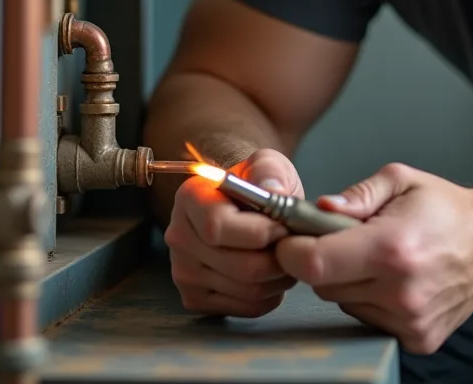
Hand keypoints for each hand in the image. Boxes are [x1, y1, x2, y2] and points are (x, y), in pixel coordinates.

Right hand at [164, 147, 303, 317]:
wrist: (238, 204)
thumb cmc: (254, 184)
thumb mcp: (267, 164)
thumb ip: (270, 173)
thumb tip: (274, 192)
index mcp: (190, 199)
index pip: (218, 226)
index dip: (261, 232)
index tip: (283, 226)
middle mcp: (178, 237)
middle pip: (240, 266)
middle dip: (279, 259)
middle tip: (294, 246)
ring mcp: (184, 272)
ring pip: (248, 291)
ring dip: (279, 278)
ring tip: (286, 257)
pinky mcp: (196, 298)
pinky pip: (246, 308)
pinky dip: (270, 296)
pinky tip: (272, 275)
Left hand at [274, 163, 472, 353]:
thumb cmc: (447, 210)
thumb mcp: (401, 181)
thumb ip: (356, 195)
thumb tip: (320, 209)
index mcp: (392, 247)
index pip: (314, 264)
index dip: (293, 251)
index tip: (294, 240)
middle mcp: (401, 291)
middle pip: (323, 286)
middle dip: (325, 262)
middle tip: (349, 242)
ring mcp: (410, 320)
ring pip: (344, 304)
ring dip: (351, 283)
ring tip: (380, 260)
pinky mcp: (418, 339)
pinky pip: (368, 320)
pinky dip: (372, 302)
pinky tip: (396, 282)